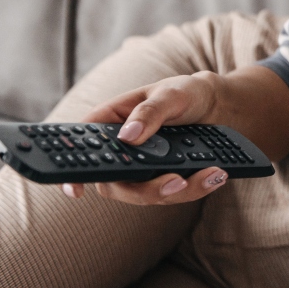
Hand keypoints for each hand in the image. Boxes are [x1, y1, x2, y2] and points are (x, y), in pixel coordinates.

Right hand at [61, 72, 228, 204]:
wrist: (217, 105)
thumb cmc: (185, 93)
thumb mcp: (171, 94)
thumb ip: (151, 112)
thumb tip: (128, 136)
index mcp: (110, 123)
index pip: (81, 148)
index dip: (72, 172)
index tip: (76, 191)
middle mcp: (120, 151)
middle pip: (115, 183)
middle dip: (146, 189)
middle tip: (177, 181)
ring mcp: (140, 169)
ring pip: (147, 194)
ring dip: (178, 190)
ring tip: (212, 174)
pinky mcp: (162, 179)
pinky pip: (173, 193)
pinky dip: (195, 188)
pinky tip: (216, 176)